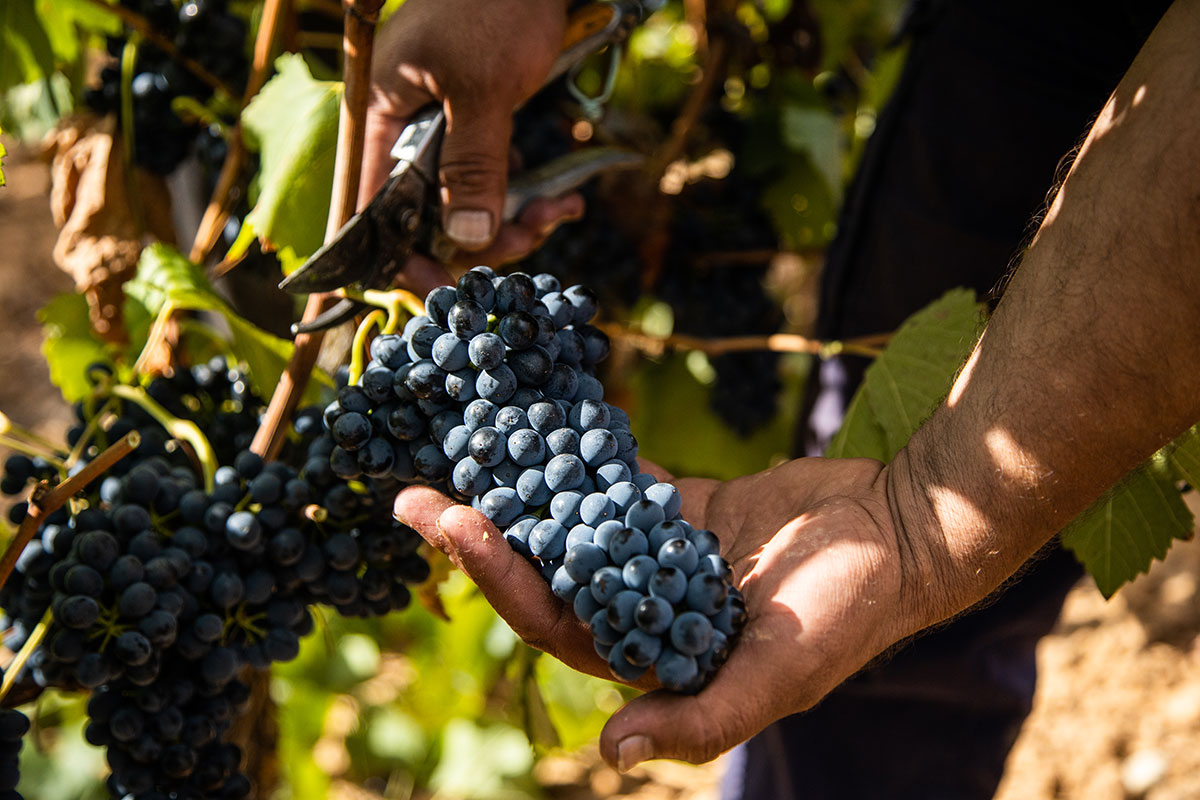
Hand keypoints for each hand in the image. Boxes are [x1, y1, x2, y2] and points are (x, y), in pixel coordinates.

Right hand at [363, 0, 579, 295]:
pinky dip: (526, 195)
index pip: (371, 210)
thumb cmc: (494, 7)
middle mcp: (404, 130)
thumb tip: (469, 239)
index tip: (441, 290)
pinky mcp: (478, 127)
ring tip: (560, 211)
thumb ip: (474, 166)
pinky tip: (563, 199)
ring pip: (468, 204)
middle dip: (481, 239)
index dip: (400, 258)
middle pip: (427, 216)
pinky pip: (494, 180)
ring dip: (514, 220)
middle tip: (531, 237)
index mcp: (380, 118)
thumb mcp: (484, 90)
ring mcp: (442, 130)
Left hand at [394, 457, 926, 771]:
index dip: (494, 577)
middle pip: (540, 572)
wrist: (901, 531)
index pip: (550, 621)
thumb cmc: (848, 611)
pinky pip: (612, 481)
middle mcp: (638, 608)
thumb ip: (702, 717)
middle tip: (414, 490)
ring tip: (454, 450)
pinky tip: (529, 423)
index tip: (448, 521)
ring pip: (566, 523)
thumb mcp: (782, 672)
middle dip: (478, 533)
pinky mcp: (677, 509)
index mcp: (650, 657)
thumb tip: (609, 755)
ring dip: (513, 491)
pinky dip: (574, 456)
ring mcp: (652, 555)